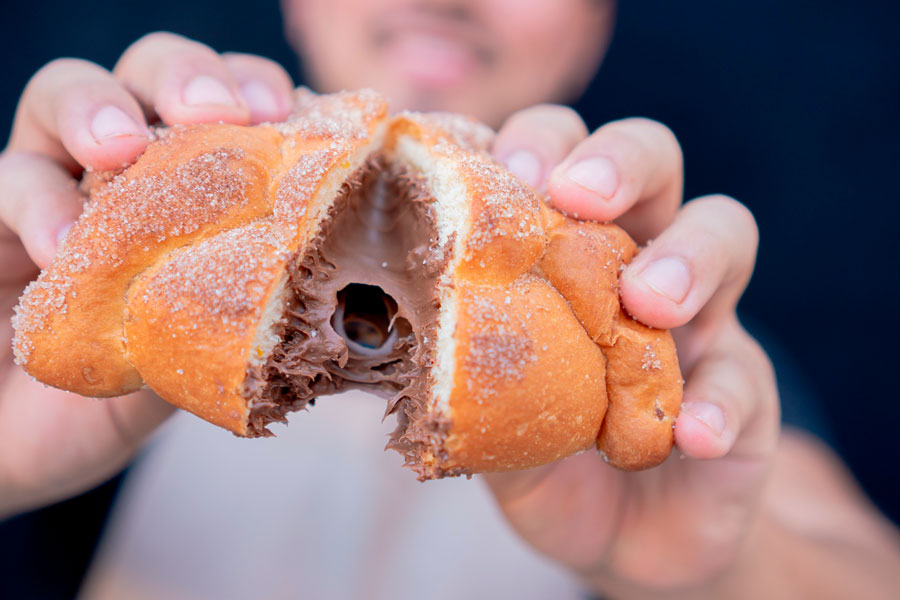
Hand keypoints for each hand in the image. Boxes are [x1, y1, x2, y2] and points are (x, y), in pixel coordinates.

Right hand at [0, 32, 295, 517]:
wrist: (39, 438)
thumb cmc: (137, 386)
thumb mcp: (206, 350)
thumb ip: (249, 311)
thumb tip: (338, 298)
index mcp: (204, 183)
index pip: (237, 104)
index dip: (260, 91)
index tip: (287, 114)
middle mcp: (133, 164)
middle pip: (155, 73)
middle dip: (186, 77)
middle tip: (213, 113)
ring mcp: (60, 182)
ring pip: (65, 97)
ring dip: (97, 109)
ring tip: (116, 154)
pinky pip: (6, 179)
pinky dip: (36, 201)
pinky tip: (62, 245)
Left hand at [487, 106, 778, 594]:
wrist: (621, 542)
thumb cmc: (545, 458)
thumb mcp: (488, 415)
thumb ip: (459, 372)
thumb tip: (389, 335)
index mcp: (565, 249)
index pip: (559, 158)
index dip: (539, 143)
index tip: (508, 170)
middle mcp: (635, 259)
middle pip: (652, 159)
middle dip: (620, 161)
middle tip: (581, 197)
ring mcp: (700, 316)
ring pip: (725, 231)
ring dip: (688, 257)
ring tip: (650, 306)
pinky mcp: (746, 386)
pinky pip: (746, 376)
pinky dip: (719, 401)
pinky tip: (691, 436)